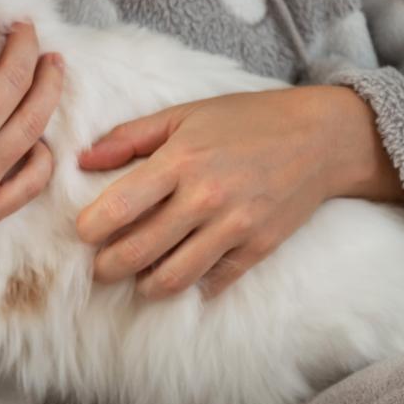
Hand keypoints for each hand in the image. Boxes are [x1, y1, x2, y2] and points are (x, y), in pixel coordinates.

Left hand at [75, 86, 403, 298]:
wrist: (321, 138)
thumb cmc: (245, 121)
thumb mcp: (184, 115)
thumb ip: (129, 137)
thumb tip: (82, 160)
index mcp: (179, 161)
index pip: (119, 208)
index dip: (90, 229)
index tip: (84, 233)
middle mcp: (205, 197)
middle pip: (138, 253)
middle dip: (107, 268)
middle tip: (100, 267)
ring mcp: (235, 226)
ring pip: (173, 278)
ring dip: (145, 286)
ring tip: (137, 278)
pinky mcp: (259, 247)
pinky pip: (214, 282)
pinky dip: (193, 287)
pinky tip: (182, 275)